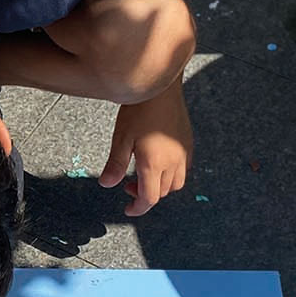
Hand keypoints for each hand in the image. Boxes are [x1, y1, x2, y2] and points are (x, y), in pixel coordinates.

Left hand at [97, 88, 193, 216]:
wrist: (161, 86)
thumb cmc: (140, 109)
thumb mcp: (121, 138)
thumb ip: (115, 164)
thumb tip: (106, 184)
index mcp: (154, 164)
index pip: (149, 198)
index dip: (138, 208)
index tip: (129, 209)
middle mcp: (173, 162)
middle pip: (162, 192)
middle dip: (145, 194)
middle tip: (128, 184)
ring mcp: (183, 153)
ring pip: (176, 183)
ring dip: (160, 185)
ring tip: (143, 173)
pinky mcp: (188, 144)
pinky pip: (183, 168)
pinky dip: (171, 173)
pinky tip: (157, 160)